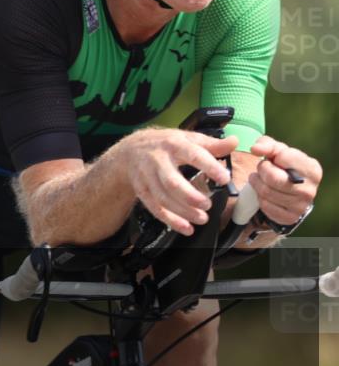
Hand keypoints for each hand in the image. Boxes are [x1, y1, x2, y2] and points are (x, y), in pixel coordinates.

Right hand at [118, 128, 236, 236]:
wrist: (130, 150)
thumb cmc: (164, 144)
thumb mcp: (187, 138)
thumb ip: (212, 144)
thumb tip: (235, 142)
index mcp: (174, 144)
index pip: (193, 155)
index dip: (209, 167)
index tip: (225, 179)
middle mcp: (158, 160)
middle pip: (172, 182)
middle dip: (191, 197)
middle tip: (208, 205)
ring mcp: (147, 177)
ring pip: (163, 198)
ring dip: (183, 212)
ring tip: (202, 218)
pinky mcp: (141, 190)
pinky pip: (155, 208)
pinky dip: (170, 220)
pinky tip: (186, 227)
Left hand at [247, 136, 320, 225]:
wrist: (289, 189)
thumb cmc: (283, 166)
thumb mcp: (278, 151)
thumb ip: (267, 144)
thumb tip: (256, 149)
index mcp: (312, 169)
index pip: (283, 157)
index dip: (272, 157)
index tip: (272, 160)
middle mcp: (310, 189)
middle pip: (272, 177)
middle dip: (261, 170)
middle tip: (262, 170)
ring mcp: (301, 205)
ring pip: (266, 192)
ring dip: (257, 183)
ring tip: (260, 179)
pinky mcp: (289, 217)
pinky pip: (265, 206)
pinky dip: (260, 197)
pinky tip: (264, 193)